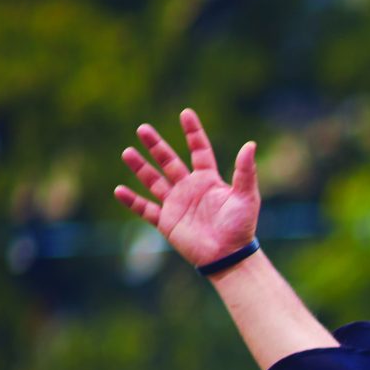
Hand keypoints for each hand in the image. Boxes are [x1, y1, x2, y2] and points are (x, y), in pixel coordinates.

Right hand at [114, 108, 258, 270]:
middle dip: (156, 146)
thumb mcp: (246, 197)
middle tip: (143, 128)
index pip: (199, 150)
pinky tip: (119, 190)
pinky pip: (145, 208)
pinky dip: (132, 200)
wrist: (229, 256)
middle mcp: (189, 188)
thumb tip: (251, 144)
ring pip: (154, 181)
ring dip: (140, 167)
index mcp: (208, 180)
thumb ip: (246, 172)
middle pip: (169, 161)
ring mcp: (176, 204)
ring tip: (127, 152)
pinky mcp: (166, 221)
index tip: (185, 113)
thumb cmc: (241, 227)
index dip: (193, 133)